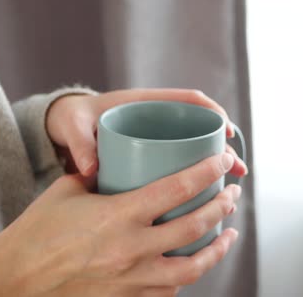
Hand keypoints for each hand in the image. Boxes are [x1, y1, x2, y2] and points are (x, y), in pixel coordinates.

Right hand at [0, 153, 240, 296]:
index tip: (222, 161)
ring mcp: (131, 279)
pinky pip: (170, 291)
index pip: (176, 188)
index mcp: (117, 216)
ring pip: (193, 267)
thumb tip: (120, 162)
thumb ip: (100, 175)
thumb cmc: (37, 230)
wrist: (13, 279)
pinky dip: (187, 275)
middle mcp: (130, 249)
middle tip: (231, 193)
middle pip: (194, 227)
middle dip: (221, 206)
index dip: (207, 171)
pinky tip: (193, 262)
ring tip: (229, 234)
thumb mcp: (69, 190)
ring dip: (217, 248)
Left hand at [46, 88, 247, 176]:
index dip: (212, 112)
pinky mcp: (153, 158)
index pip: (188, 100)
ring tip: (233, 187)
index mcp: (145, 102)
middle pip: (200, 129)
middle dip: (223, 147)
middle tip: (238, 168)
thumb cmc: (72, 121)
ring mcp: (157, 140)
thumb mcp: (73, 126)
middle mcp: (157, 120)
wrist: (64, 130)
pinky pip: (181, 166)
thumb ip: (80, 143)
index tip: (226, 130)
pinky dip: (196, 180)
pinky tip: (206, 201)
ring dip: (216, 167)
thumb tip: (91, 168)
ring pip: (195, 150)